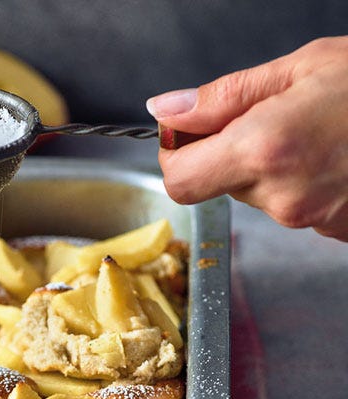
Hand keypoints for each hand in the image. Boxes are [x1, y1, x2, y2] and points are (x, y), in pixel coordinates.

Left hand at [146, 37, 347, 240]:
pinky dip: (297, 181)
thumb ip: (224, 96)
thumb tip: (165, 112)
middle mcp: (281, 196)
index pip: (178, 181)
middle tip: (268, 115)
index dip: (174, 157)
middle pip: (217, 185)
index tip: (186, 134)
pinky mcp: (329, 232)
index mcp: (265, 149)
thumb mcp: (303, 68)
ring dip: (267, 165)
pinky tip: (331, 154)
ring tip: (315, 130)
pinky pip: (290, 206)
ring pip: (256, 195)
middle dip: (228, 152)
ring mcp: (307, 219)